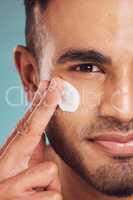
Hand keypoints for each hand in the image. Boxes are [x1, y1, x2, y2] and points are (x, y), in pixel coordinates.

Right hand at [0, 77, 63, 199]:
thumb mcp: (20, 173)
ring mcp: (9, 185)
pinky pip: (52, 195)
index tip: (51, 84)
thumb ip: (33, 155)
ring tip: (32, 196)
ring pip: (50, 171)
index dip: (40, 104)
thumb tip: (45, 135)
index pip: (27, 125)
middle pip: (30, 126)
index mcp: (9, 157)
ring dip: (48, 185)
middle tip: (56, 82)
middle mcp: (4, 165)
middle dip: (46, 102)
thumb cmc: (14, 193)